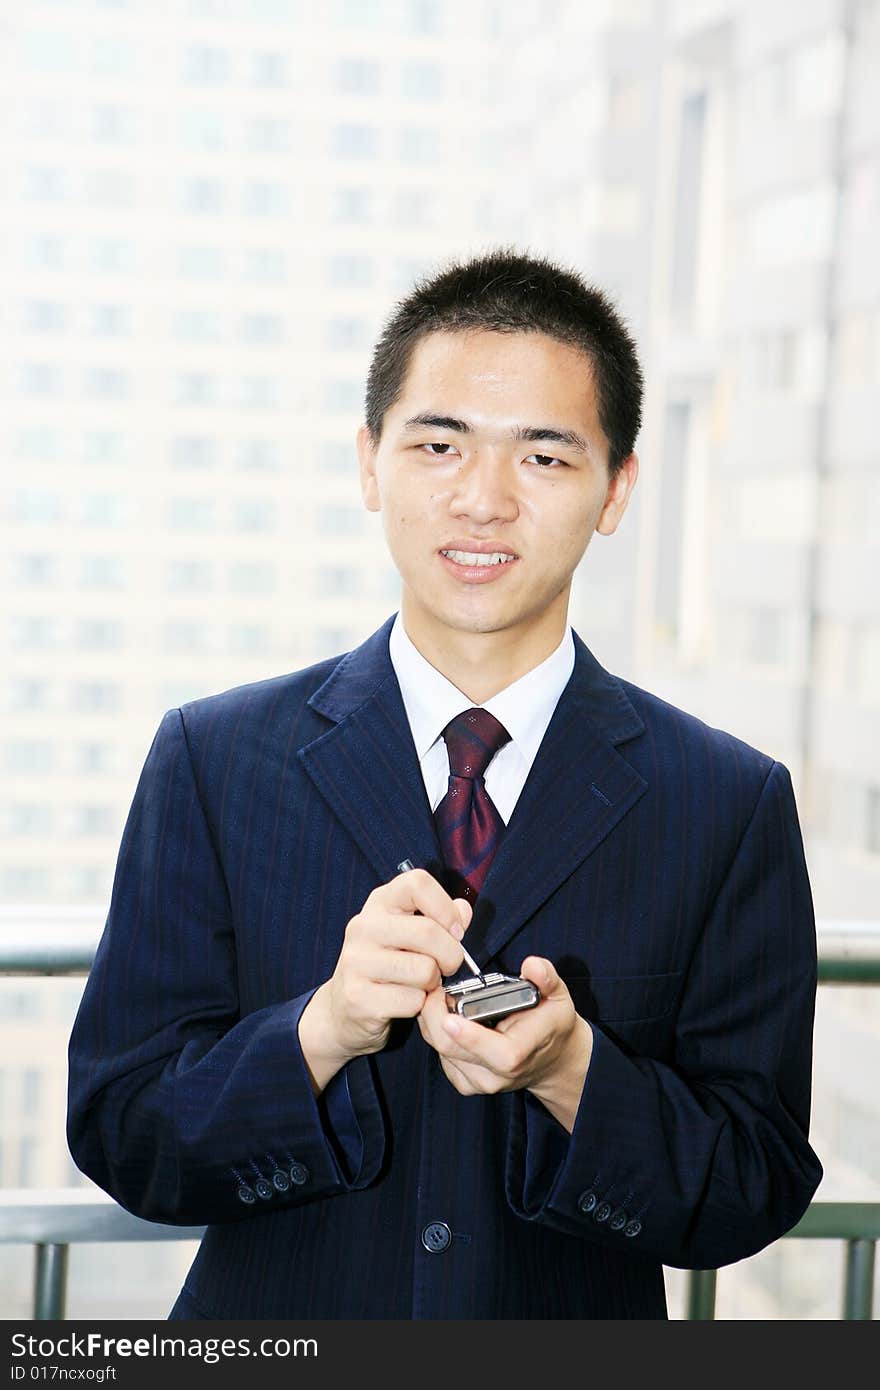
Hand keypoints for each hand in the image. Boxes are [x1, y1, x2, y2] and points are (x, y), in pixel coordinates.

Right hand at [298, 868, 471, 1092]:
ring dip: (433, 984)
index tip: (455, 931)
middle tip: (447, 967)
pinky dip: (419, 1006)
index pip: (417, 883)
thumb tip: (463, 910)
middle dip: (451, 955)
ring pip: (424, 970)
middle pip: (428, 932)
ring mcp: (357, 961)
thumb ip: (439, 919)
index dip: (446, 908)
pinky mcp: (358, 996)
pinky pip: (412, 1001)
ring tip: (420, 984)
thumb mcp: (408, 933)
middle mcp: (363, 926)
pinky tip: (405, 1002)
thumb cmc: (385, 965)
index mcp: (379, 903)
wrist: (342, 1008)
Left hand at [417, 956, 592, 1132]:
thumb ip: (546, 978)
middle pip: (453, 1049)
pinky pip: (439, 1057)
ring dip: (432, 1022)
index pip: (496, 1053)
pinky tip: (445, 1016)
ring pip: (440, 1051)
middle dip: (435, 1016)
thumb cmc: (551, 1024)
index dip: (470, 1036)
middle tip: (434, 987)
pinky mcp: (465, 1083)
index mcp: (521, 1053)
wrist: (551, 1057)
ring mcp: (480, 1081)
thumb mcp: (558, 996)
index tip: (450, 1017)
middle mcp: (498, 1074)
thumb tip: (532, 965)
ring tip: (439, 997)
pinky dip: (435, 1034)